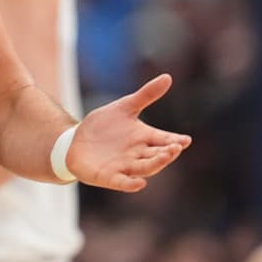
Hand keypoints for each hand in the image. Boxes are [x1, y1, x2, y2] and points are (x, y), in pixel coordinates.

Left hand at [67, 74, 191, 191]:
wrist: (75, 141)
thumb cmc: (104, 126)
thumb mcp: (124, 107)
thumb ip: (146, 95)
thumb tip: (168, 77)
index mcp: (144, 138)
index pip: (164, 140)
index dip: (175, 141)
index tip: (185, 140)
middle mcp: (138, 154)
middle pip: (157, 156)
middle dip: (167, 153)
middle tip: (175, 147)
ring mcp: (124, 166)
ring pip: (145, 168)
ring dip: (155, 164)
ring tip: (165, 157)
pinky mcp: (108, 177)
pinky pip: (122, 182)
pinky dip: (131, 184)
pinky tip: (139, 183)